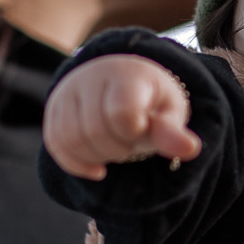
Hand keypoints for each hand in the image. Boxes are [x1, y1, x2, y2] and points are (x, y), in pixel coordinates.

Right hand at [43, 54, 200, 179]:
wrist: (121, 81)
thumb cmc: (151, 101)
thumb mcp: (169, 111)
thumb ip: (172, 131)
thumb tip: (190, 149)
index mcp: (126, 74)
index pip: (121, 113)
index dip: (133, 132)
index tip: (143, 128)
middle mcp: (90, 78)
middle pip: (93, 130)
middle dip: (117, 148)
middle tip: (131, 142)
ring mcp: (67, 93)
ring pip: (71, 139)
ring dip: (97, 156)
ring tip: (116, 150)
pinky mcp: (53, 111)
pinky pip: (56, 145)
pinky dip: (78, 164)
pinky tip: (99, 168)